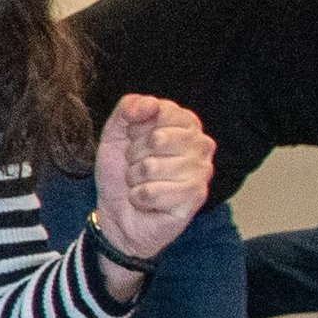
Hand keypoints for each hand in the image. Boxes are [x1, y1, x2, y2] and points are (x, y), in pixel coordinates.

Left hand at [90, 94, 211, 265]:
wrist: (117, 214)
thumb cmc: (122, 172)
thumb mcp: (115, 133)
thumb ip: (128, 108)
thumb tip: (150, 104)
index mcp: (186, 123)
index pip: (158, 110)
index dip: (135, 129)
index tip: (134, 142)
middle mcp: (201, 144)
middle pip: (156, 138)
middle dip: (134, 156)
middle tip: (137, 167)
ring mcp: (202, 171)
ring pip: (152, 166)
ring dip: (135, 179)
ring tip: (142, 184)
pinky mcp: (195, 198)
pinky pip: (152, 191)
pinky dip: (139, 197)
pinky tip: (147, 201)